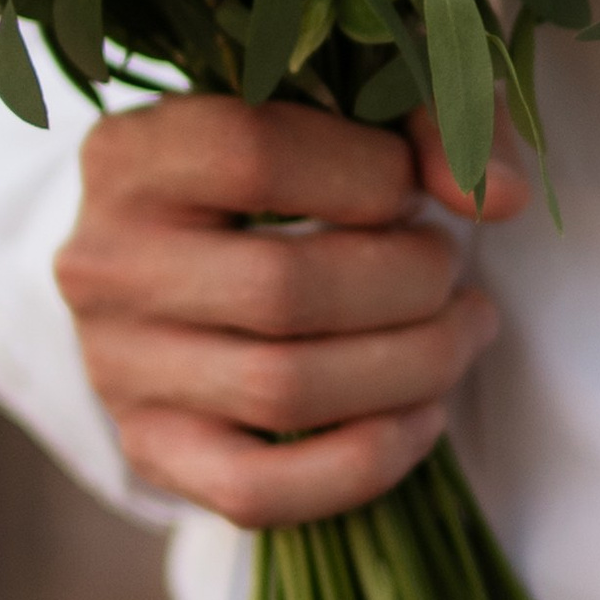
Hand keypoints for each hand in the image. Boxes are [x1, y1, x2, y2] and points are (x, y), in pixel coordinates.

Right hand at [55, 94, 527, 526]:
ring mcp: (116, 368)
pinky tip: (424, 416)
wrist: (184, 257)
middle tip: (453, 269)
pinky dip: (367, 463)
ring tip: (464, 331)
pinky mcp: (152, 451)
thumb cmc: (286, 165)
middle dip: (409, 283)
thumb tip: (498, 199)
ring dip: (413, 367)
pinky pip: (260, 491)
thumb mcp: (344, 109)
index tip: (415, 185)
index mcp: (130, 153)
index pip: (254, 155)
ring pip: (284, 391)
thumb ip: (431, 118)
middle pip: (282, 289)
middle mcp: (101, 263)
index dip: (370, 172)